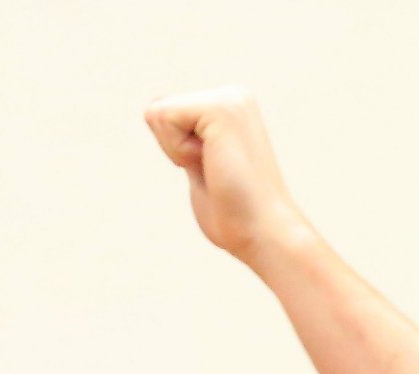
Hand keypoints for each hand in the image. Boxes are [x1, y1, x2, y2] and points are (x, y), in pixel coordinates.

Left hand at [144, 87, 309, 266]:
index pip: (165, 114)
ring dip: (176, 152)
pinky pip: (165, 117)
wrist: (264, 231)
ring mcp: (230, 97)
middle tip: (214, 172)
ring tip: (216, 168)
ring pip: (158, 113)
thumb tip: (154, 104)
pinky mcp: (221, 107)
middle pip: (157, 110)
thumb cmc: (234, 213)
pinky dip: (178, 150)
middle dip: (173, 150)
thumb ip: (181, 137)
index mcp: (228, 107)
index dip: (174, 152)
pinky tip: (213, 163)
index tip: (212, 170)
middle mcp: (233, 95)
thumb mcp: (198, 166)